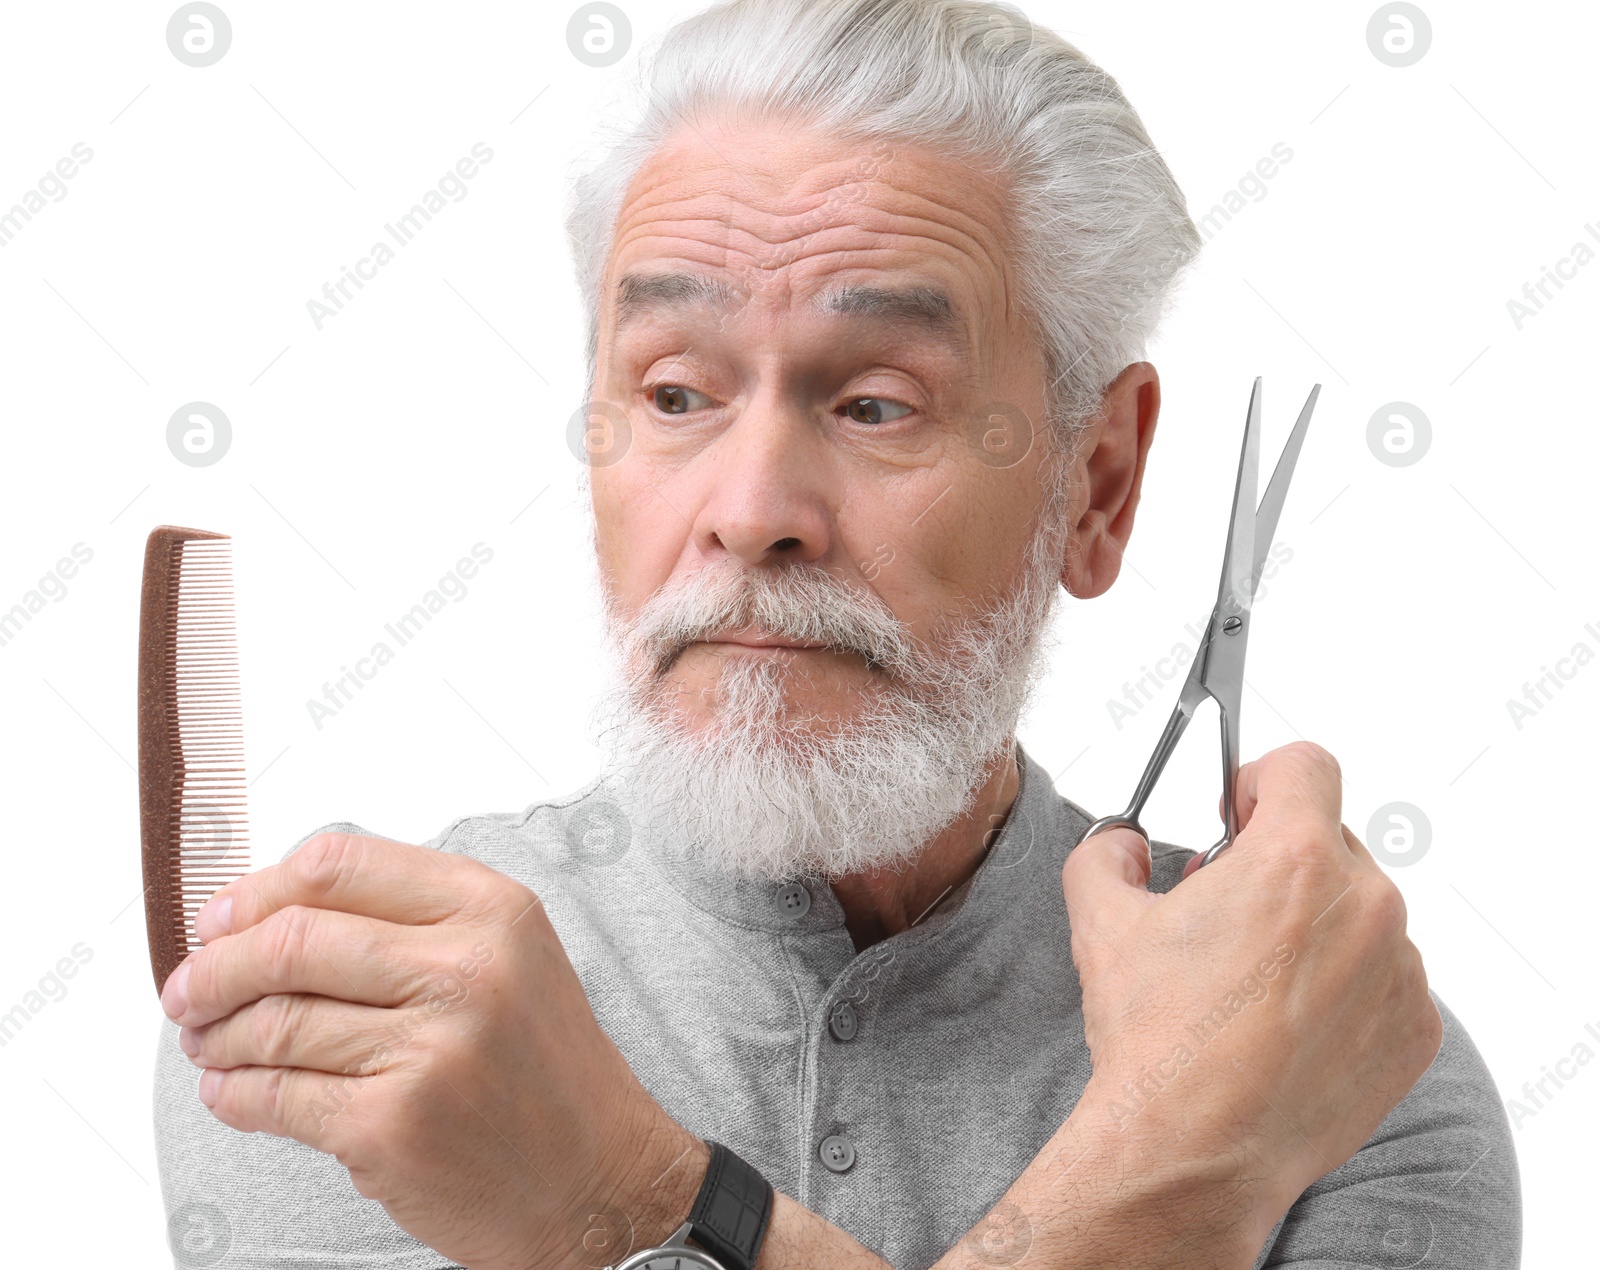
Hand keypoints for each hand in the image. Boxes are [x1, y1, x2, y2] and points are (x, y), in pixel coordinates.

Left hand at [160, 831, 702, 1269]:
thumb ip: (411, 919)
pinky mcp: (393, 1127)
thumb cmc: (544, 1067)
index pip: (338, 864)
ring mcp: (430, 1049)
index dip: (258, 889)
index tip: (221, 919)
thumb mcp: (508, 956)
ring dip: (216, 1036)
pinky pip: (276, 1097)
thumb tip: (269, 912)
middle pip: (292, 939)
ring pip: (274, 1022)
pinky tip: (231, 1091)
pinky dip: (234, 1094)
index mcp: (492, 908)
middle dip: (216, 965)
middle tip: (187, 988)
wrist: (599, 1176)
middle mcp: (466, 968)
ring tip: (206, 1044)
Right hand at [1060, 742, 1441, 1226]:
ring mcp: (1399, 970)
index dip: (1261, 779)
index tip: (1238, 815)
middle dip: (1279, 863)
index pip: (1306, 765)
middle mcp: (1366, 905)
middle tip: (1227, 912)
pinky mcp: (1414, 1030)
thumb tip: (1124, 844)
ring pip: (1360, 914)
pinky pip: (1385, 979)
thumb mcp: (1101, 919)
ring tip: (1253, 982)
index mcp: (1294, 859)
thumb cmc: (1155, 1037)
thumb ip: (1108, 852)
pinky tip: (1286, 1026)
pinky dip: (1344, 989)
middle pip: (1332, 842)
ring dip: (1314, 928)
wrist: (1193, 1148)